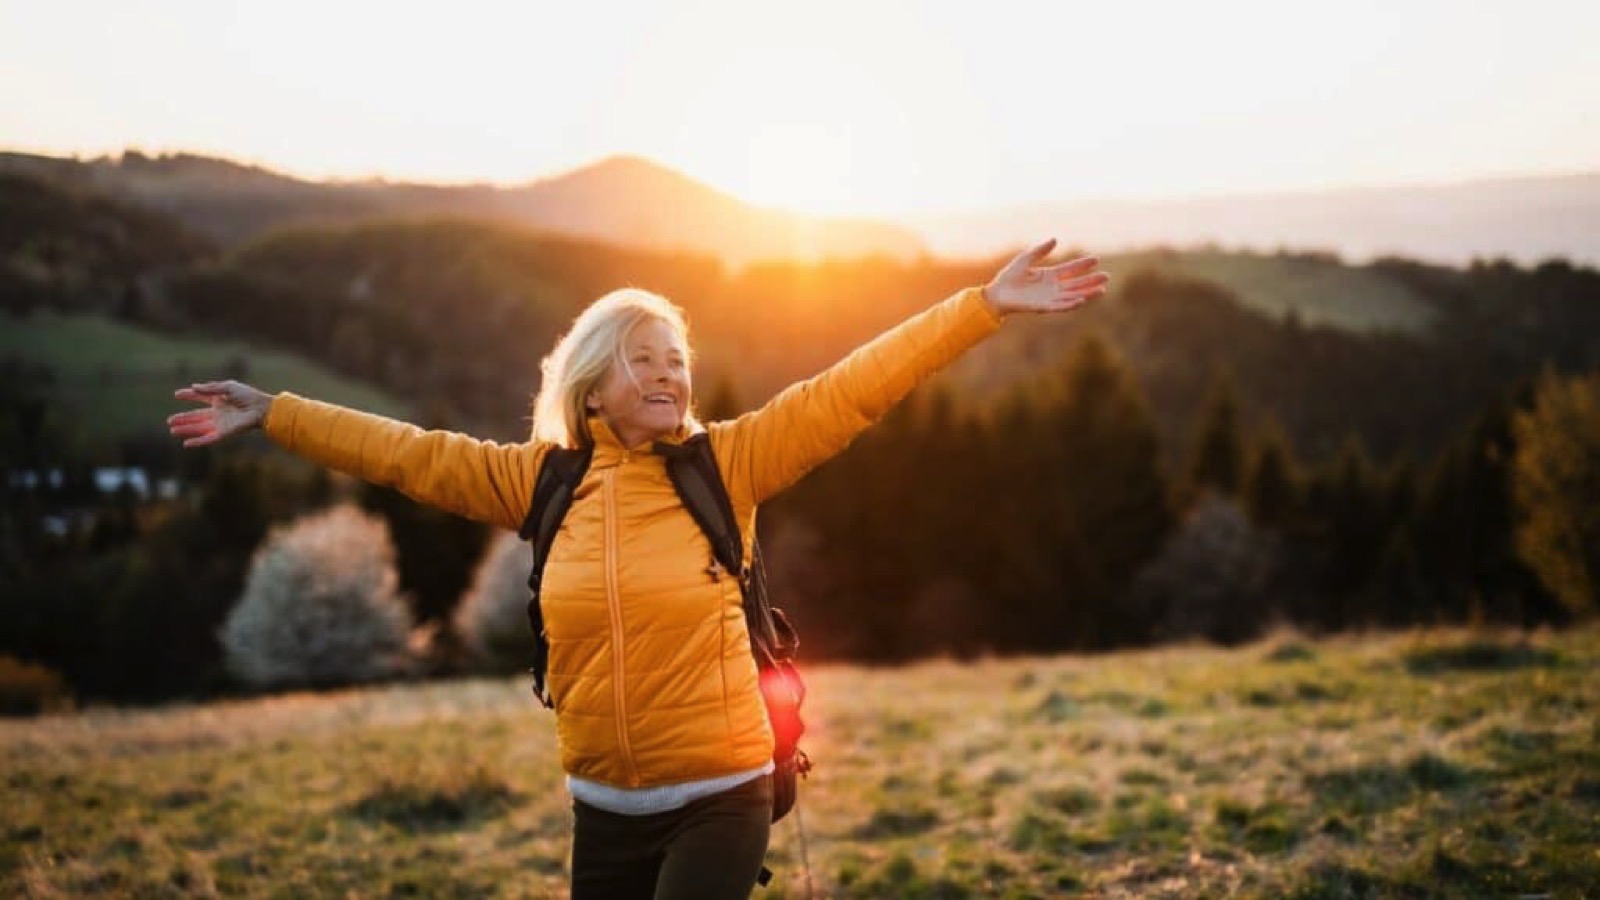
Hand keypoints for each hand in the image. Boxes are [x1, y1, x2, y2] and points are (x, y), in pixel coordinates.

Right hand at [167, 380, 273, 447]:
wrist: (261, 408)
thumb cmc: (248, 395)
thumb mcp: (228, 387)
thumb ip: (210, 388)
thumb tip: (194, 386)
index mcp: (219, 399)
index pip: (200, 397)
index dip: (188, 396)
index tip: (177, 394)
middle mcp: (218, 412)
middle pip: (196, 416)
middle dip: (183, 418)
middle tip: (169, 421)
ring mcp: (220, 423)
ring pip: (199, 428)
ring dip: (186, 430)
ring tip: (172, 430)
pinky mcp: (224, 433)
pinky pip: (208, 439)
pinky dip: (197, 441)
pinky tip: (186, 443)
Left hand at [983, 238, 1107, 316]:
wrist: (996, 294)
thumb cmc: (1009, 277)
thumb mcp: (1025, 259)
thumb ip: (1040, 251)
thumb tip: (1055, 239)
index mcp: (1049, 275)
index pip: (1070, 269)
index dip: (1082, 265)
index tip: (1095, 259)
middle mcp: (1052, 288)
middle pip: (1077, 284)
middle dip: (1091, 281)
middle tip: (1107, 277)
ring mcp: (1049, 298)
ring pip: (1073, 296)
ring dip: (1087, 294)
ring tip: (1102, 290)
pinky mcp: (1043, 307)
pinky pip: (1060, 306)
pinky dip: (1071, 304)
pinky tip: (1081, 300)